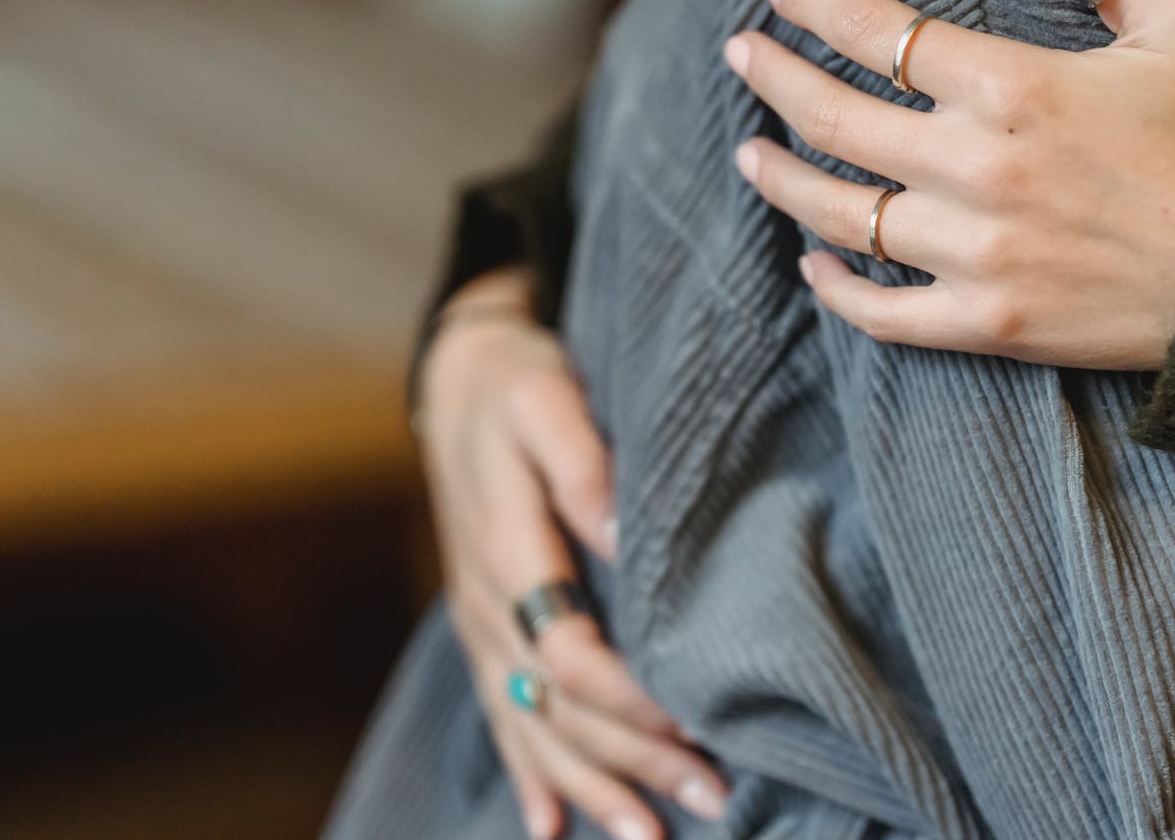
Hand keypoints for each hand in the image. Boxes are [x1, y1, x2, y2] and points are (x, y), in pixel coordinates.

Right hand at [414, 264, 726, 839]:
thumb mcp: (546, 397)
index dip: (628, 700)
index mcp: (508, 551)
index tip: (694, 724)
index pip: (567, 653)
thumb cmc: (518, 383)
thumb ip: (580, 464)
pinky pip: (501, 715)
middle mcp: (489, 604)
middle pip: (559, 707)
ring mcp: (482, 624)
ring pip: (531, 725)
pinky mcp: (486, 629)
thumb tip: (620, 533)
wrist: (460, 380)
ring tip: (650, 837)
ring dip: (592, 785)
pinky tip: (552, 823)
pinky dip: (530, 773)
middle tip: (714, 797)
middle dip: (633, 761)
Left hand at [720, 0, 1174, 370]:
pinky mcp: (992, 324)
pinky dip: (836, 290)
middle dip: (773, 79)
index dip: (816, 6)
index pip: (879, 34)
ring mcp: (978, 254)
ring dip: (784, 178)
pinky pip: (883, 313)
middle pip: (836, 118)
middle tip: (739, 55)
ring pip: (842, 214)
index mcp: (1015, 86)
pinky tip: (812, 265)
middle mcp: (979, 170)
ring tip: (749, 152)